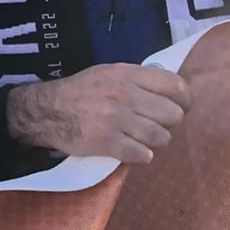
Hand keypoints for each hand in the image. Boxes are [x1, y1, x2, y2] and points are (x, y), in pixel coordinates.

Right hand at [7, 63, 190, 162]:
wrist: (46, 111)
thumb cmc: (81, 92)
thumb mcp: (108, 74)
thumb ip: (137, 81)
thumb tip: (172, 94)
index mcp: (126, 74)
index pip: (175, 85)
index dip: (183, 100)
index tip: (178, 107)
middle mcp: (123, 94)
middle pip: (173, 115)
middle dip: (168, 123)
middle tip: (156, 125)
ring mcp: (115, 119)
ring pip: (161, 137)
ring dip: (154, 141)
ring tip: (141, 138)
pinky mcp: (107, 142)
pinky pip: (142, 155)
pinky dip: (140, 155)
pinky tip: (130, 149)